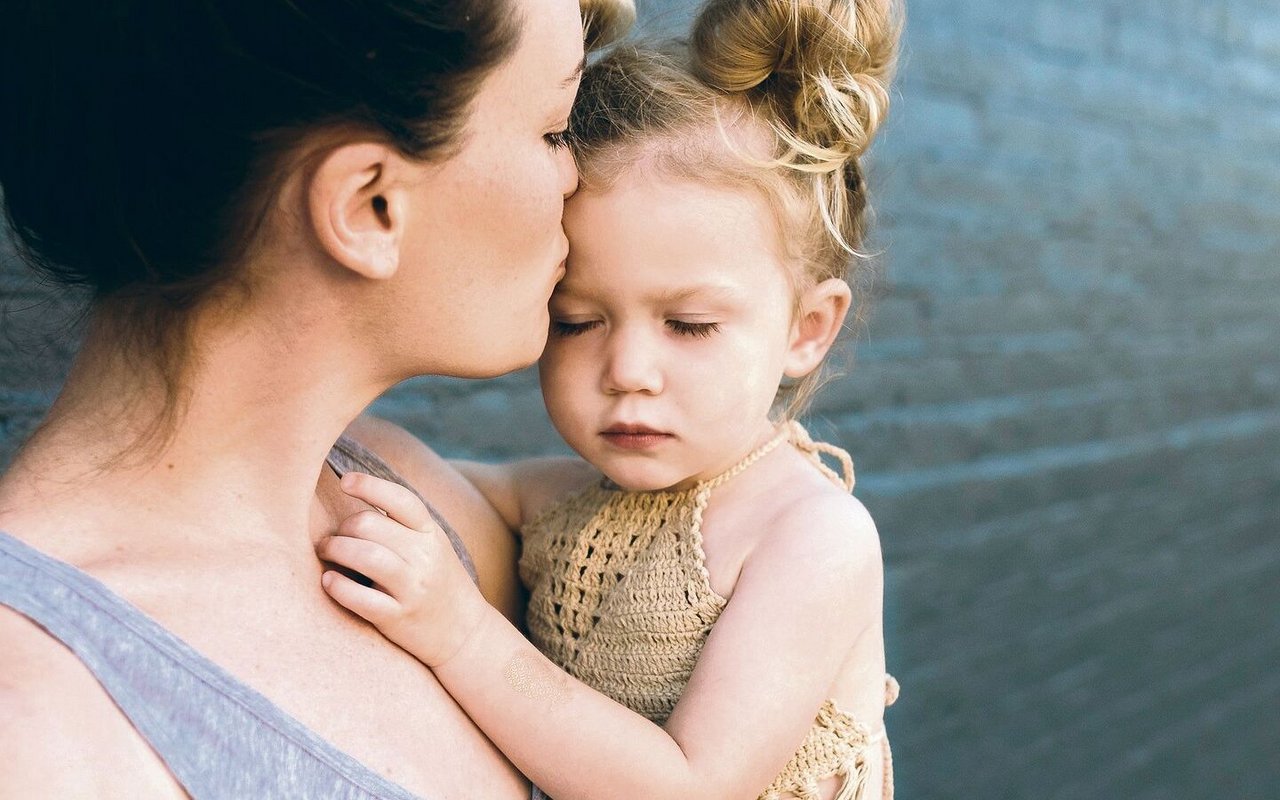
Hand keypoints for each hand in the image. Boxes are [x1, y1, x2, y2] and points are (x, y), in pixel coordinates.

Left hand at [318, 472, 486, 666]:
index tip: (345, 481)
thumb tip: (357, 496)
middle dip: (342, 528)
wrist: (464, 632)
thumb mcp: (431, 546)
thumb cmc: (438, 582)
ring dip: (335, 549)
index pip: (400, 499)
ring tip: (326, 552)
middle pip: (370, 524)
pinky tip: (328, 581)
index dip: (370, 485)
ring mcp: (412, 588)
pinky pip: (360, 598)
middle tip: (331, 538)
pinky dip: (338, 586)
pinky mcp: (398, 618)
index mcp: (431, 533)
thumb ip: (402, 525)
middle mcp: (424, 557)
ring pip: (365, 555)